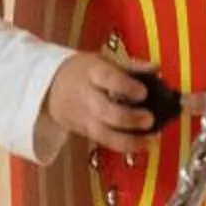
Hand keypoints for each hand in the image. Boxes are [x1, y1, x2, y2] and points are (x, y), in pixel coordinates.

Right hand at [46, 52, 165, 156]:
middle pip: (105, 110)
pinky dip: (125, 145)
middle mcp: (85, 96)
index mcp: (91, 73)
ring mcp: (83, 117)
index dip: (126, 86)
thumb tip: (157, 68)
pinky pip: (104, 141)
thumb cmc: (83, 71)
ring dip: (129, 140)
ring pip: (103, 134)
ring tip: (151, 139)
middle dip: (129, 118)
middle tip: (149, 119)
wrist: (48, 86)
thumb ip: (130, 66)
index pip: (107, 79)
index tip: (143, 92)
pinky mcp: (83, 132)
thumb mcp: (102, 61)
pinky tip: (143, 144)